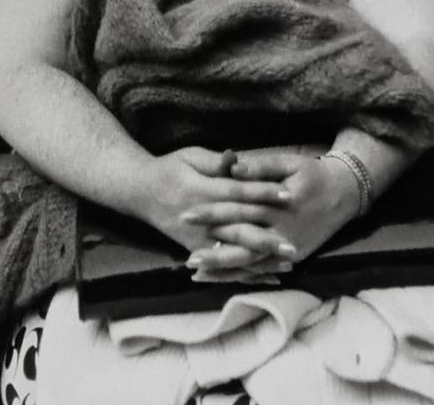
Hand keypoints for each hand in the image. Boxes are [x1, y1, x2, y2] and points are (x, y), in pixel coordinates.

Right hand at [143, 147, 293, 257]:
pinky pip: (223, 265)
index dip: (263, 193)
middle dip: (266, 239)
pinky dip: (245, 272)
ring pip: (232, 252)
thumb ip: (214, 161)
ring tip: (287, 264)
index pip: (237, 193)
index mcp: (201, 190)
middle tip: (293, 246)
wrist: (140, 191)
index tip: (289, 196)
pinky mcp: (195, 249)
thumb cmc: (170, 168)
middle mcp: (200, 218)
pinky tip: (269, 277)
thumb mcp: (189, 156)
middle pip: (237, 229)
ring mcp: (196, 238)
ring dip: (260, 260)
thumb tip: (237, 160)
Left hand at [184, 151, 360, 271]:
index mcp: (278, 203)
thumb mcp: (288, 163)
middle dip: (214, 250)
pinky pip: (264, 268)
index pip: (238, 207)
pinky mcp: (294, 257)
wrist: (345, 195)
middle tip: (188, 257)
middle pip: (243, 241)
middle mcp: (283, 229)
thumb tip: (232, 167)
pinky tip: (223, 278)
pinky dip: (243, 274)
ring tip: (197, 274)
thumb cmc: (312, 174)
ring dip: (225, 269)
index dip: (212, 212)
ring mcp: (289, 247)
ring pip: (253, 261)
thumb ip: (259, 166)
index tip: (186, 214)